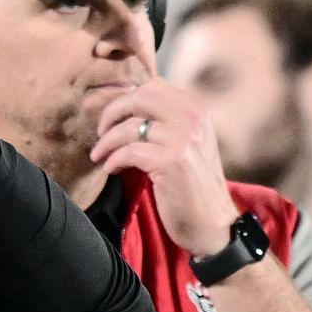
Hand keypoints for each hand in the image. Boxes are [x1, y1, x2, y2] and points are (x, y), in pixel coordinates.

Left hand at [86, 80, 236, 255]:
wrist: (212, 224)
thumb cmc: (192, 187)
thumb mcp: (187, 145)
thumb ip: (166, 123)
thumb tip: (126, 106)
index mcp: (198, 111)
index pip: (153, 87)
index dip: (126, 99)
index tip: (112, 118)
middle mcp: (194, 120)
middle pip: (140, 97)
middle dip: (112, 112)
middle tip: (100, 132)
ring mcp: (184, 140)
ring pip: (130, 126)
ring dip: (107, 141)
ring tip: (99, 156)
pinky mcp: (172, 162)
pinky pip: (130, 151)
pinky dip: (114, 160)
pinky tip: (111, 169)